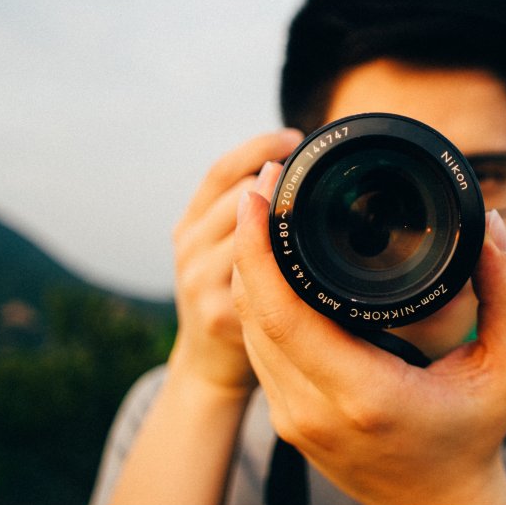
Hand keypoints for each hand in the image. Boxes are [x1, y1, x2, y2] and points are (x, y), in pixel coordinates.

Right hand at [168, 129, 301, 393]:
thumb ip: (246, 215)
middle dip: (277, 179)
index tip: (295, 136)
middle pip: (236, 194)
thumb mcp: (224, 250)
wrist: (208, 368)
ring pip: (247, 235)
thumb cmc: (230, 298)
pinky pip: (257, 281)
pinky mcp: (219, 316)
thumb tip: (291, 167)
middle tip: (316, 172)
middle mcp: (188, 246)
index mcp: (191, 223)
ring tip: (317, 214)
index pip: (222, 169)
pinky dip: (283, 266)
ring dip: (282, 220)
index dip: (258, 146)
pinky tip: (309, 262)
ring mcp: (198, 281)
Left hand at [232, 188, 505, 504]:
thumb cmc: (475, 433)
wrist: (440, 504)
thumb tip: (490, 226)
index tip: (259, 194)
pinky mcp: (286, 420)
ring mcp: (293, 418)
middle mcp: (314, 408)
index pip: (282, 311)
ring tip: (263, 215)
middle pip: (252, 313)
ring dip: (247, 270)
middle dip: (247, 243)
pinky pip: (257, 349)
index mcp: (365, 392)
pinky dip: (257, 303)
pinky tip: (269, 266)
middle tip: (262, 187)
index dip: (258, 248)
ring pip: (246, 330)